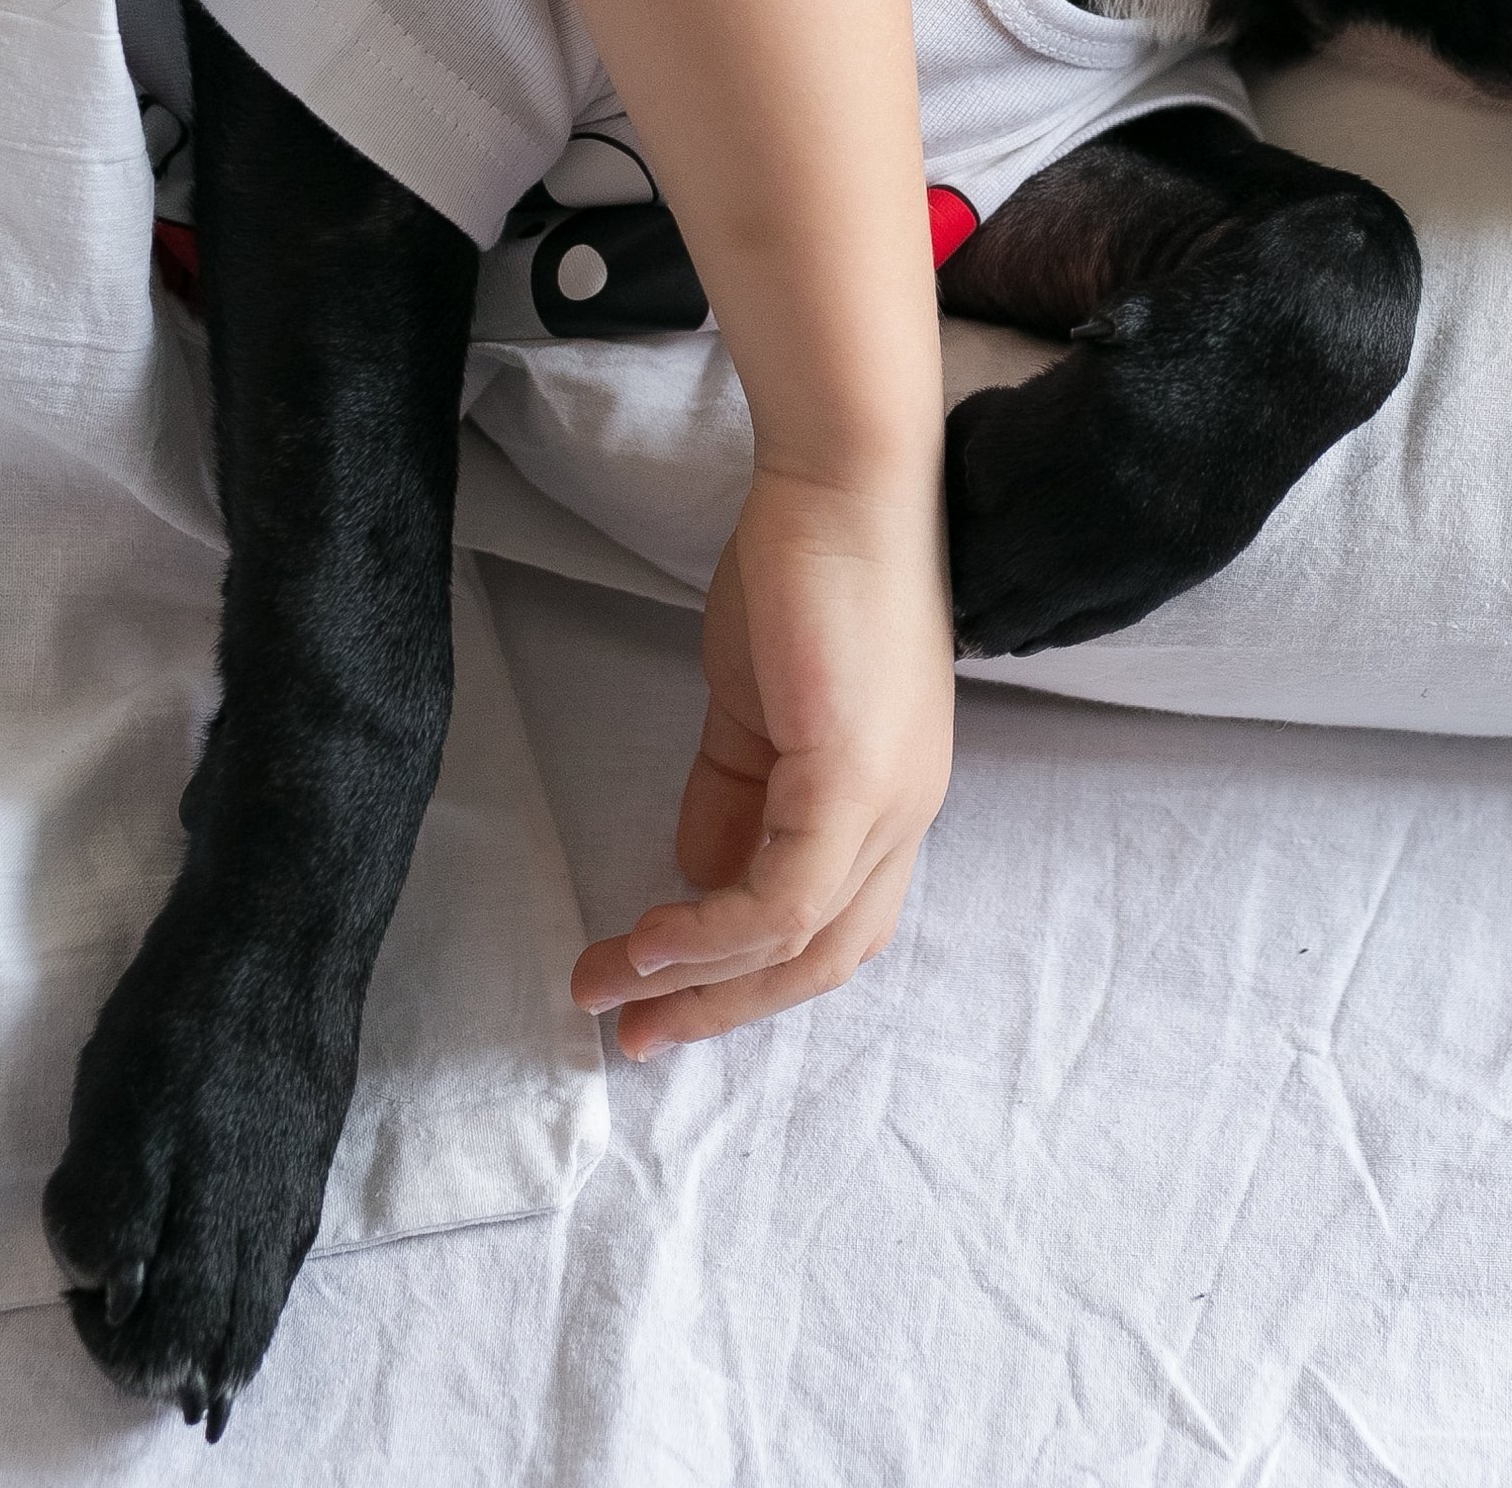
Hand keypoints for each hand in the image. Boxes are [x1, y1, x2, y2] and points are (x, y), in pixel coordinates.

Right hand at [572, 469, 952, 1055]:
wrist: (841, 477)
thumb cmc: (803, 569)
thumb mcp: (753, 704)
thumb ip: (731, 789)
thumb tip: (694, 873)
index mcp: (886, 792)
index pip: (830, 921)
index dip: (743, 973)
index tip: (654, 998)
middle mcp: (904, 810)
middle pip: (824, 956)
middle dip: (720, 1006)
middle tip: (628, 1034)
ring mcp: (889, 796)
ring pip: (801, 940)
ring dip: (694, 979)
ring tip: (607, 987)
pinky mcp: (856, 775)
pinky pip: (785, 893)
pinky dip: (712, 931)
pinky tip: (648, 939)